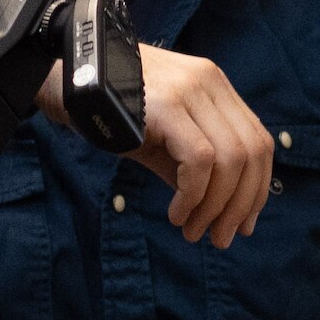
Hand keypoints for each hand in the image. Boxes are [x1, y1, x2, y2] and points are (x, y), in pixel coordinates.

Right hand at [49, 41, 271, 242]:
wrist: (62, 82)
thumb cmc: (110, 113)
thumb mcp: (162, 141)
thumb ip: (196, 169)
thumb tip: (224, 213)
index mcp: (215, 86)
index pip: (258, 140)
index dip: (257, 188)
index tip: (243, 223)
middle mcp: (209, 82)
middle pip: (253, 152)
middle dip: (240, 204)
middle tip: (220, 238)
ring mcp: (190, 89)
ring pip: (230, 159)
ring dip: (216, 206)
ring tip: (192, 230)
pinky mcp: (167, 105)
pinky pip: (199, 161)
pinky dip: (193, 196)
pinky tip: (176, 213)